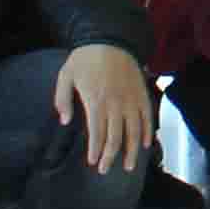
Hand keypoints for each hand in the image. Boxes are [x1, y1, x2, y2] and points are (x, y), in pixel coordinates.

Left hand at [56, 44, 152, 172]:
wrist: (111, 38)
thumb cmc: (85, 58)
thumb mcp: (66, 75)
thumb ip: (62, 99)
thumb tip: (64, 120)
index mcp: (96, 100)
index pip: (97, 133)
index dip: (96, 150)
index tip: (94, 162)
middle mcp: (115, 103)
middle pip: (116, 137)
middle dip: (111, 156)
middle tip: (106, 170)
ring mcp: (131, 99)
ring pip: (134, 131)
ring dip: (131, 150)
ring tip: (129, 166)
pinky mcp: (142, 94)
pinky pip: (147, 117)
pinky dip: (147, 131)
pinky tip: (145, 144)